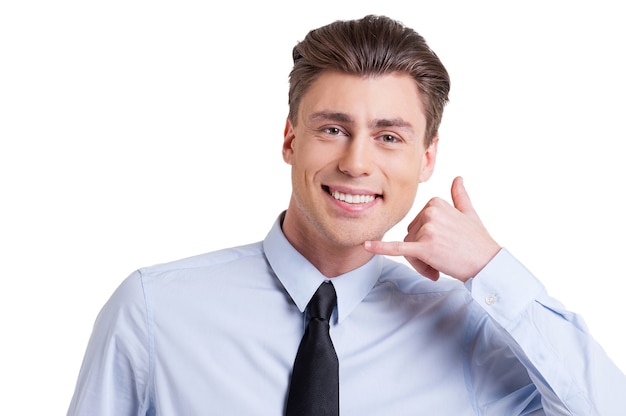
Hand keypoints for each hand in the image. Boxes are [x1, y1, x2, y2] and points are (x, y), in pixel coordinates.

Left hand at [364, 177, 500, 281]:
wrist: (487, 264)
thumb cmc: (478, 241)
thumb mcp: (469, 213)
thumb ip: (459, 196)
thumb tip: (458, 178)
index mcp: (435, 202)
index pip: (416, 223)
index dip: (425, 239)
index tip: (442, 246)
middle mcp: (430, 212)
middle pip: (410, 236)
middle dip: (421, 252)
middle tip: (443, 259)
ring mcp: (428, 229)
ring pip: (409, 249)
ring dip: (421, 262)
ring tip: (441, 265)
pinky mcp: (425, 247)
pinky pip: (398, 248)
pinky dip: (381, 248)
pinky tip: (367, 246)